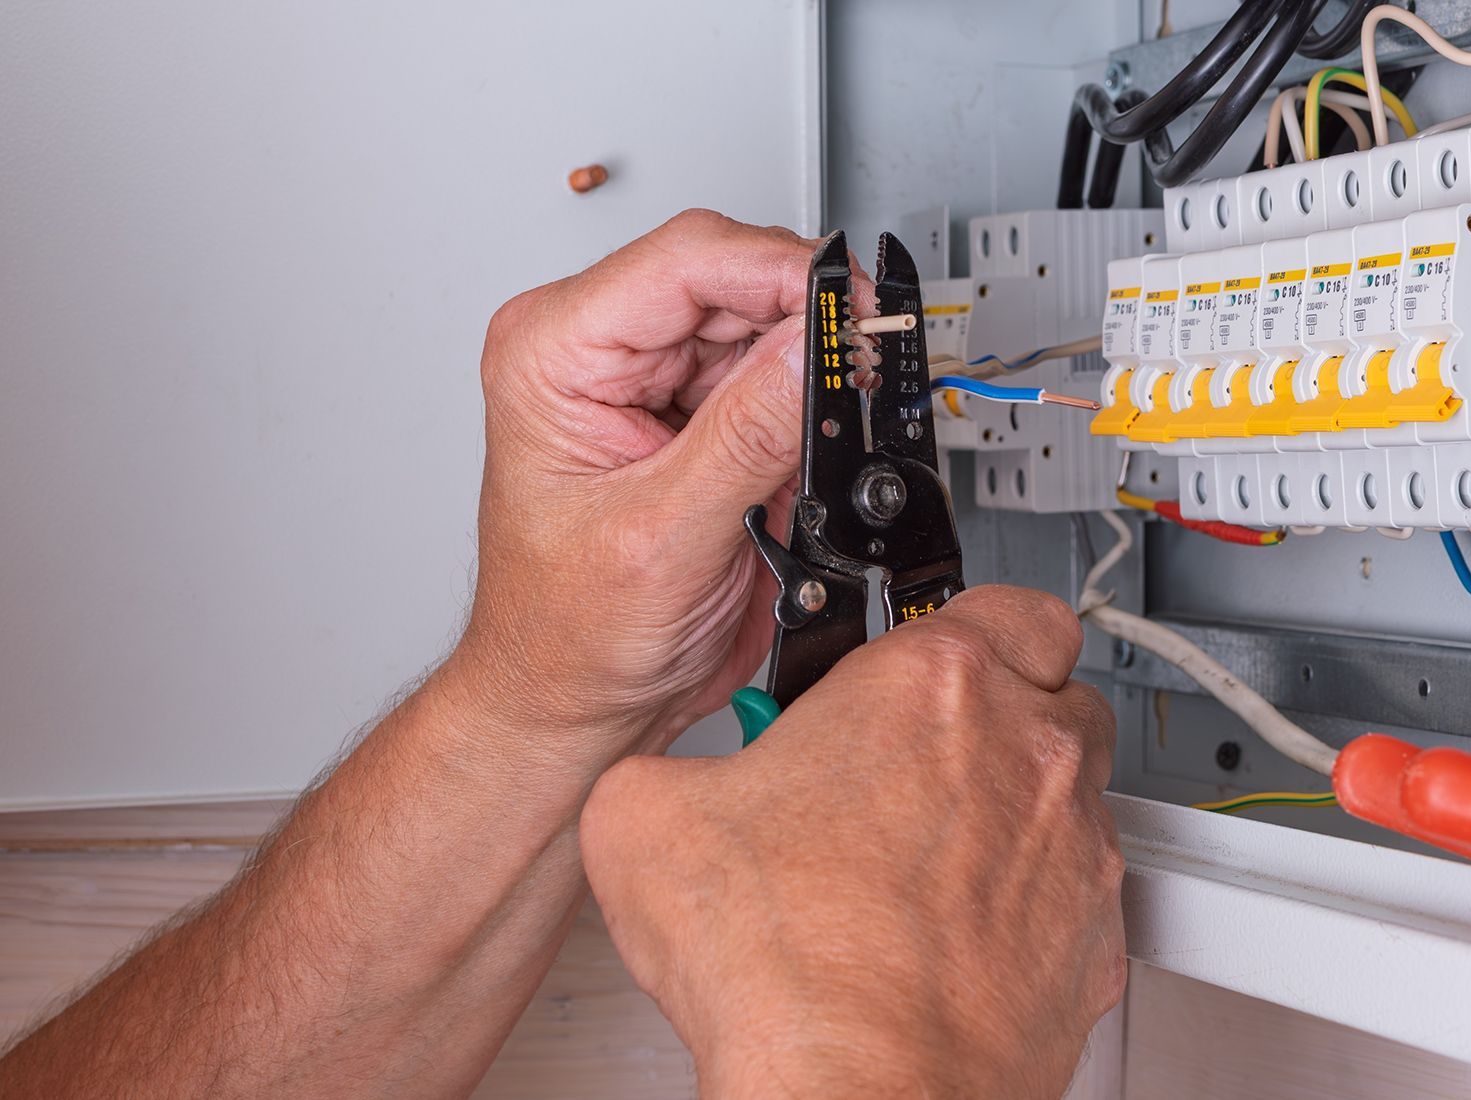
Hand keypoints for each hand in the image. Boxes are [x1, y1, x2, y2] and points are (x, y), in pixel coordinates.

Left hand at [441, 209, 871, 765]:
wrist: (574, 702)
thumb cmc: (567, 636)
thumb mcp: (664, 536)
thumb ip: (747, 435)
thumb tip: (815, 347)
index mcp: (555, 352)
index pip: (686, 260)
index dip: (782, 271)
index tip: (855, 308)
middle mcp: (598, 349)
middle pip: (734, 278)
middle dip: (808, 323)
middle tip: (865, 368)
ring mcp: (652, 379)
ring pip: (765, 324)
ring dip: (811, 373)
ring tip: (827, 432)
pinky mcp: (697, 414)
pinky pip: (775, 377)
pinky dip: (810, 411)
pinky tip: (808, 454)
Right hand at [579, 585, 1125, 1099]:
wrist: (857, 1091)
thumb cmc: (786, 966)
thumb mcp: (646, 817)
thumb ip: (677, 763)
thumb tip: (662, 785)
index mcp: (935, 686)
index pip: (1004, 600)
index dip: (963, 622)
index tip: (917, 655)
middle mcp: (1027, 752)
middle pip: (1054, 689)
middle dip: (998, 710)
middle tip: (921, 753)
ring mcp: (1074, 848)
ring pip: (1075, 792)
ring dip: (1015, 807)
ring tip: (929, 855)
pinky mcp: (1095, 940)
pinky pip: (1079, 895)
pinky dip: (1033, 904)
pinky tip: (957, 936)